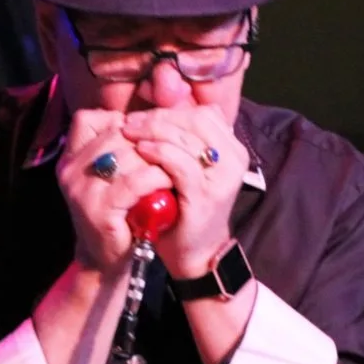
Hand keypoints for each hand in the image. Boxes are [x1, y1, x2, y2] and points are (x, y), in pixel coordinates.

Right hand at [56, 109, 174, 273]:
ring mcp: (81, 190)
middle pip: (116, 134)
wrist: (106, 261)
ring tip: (175, 163)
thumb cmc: (118, 213)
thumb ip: (121, 148)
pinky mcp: (98, 210)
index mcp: (70, 158)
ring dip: (157, 157)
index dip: (120, 121)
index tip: (145, 135)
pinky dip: (156, 178)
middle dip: (147, 139)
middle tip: (171, 147)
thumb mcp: (113, 176)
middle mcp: (70, 170)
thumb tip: (154, 116)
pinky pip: (134, 182)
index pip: (88, 119)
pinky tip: (169, 180)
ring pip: (127, 154)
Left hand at [121, 106, 245, 277]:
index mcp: (232, 148)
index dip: (169, 111)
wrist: (195, 251)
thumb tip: (152, 111)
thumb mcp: (189, 168)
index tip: (140, 116)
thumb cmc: (185, 206)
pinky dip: (159, 153)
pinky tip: (141, 150)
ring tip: (129, 132)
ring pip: (187, 137)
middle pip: (194, 120)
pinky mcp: (207, 194)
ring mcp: (223, 177)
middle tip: (129, 123)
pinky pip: (181, 164)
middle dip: (158, 118)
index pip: (201, 113)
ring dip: (154, 130)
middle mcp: (234, 158)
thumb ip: (182, 141)